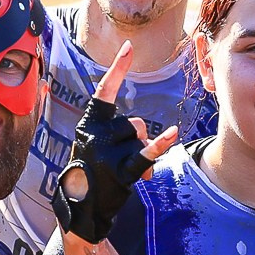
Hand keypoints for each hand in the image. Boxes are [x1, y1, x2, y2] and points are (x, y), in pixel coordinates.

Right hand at [52, 44, 178, 244]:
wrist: (82, 207)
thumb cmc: (95, 172)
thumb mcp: (102, 145)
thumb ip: (123, 134)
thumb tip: (151, 138)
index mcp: (88, 123)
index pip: (104, 90)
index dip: (117, 69)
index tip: (129, 47)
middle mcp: (94, 135)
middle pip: (134, 123)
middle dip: (138, 140)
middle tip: (124, 159)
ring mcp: (106, 153)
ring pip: (141, 140)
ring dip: (143, 155)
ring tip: (129, 173)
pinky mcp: (119, 172)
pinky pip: (145, 156)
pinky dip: (159, 147)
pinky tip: (172, 134)